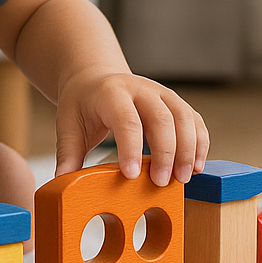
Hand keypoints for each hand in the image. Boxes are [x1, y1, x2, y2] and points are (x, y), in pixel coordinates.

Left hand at [54, 66, 208, 186]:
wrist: (94, 78)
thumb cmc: (82, 104)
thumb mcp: (68, 125)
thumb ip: (67, 154)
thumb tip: (61, 184)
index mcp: (111, 93)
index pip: (126, 120)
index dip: (131, 148)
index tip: (132, 175)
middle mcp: (141, 89)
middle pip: (162, 118)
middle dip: (166, 152)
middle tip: (162, 183)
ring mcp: (162, 93)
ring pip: (184, 117)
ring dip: (188, 150)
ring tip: (184, 178)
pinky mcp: (175, 102)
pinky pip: (195, 120)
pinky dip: (200, 143)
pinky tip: (197, 167)